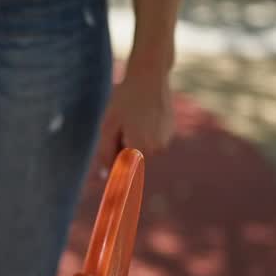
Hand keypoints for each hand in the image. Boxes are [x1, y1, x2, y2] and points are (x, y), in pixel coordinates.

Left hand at [95, 61, 174, 175]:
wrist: (150, 76)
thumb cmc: (124, 100)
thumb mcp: (108, 126)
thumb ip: (105, 153)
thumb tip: (105, 177)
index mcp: (141, 150)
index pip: (125, 173)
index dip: (118, 182)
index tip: (115, 200)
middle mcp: (157, 150)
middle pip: (133, 162)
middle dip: (122, 152)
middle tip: (120, 129)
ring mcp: (166, 141)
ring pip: (142, 151)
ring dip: (133, 142)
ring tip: (132, 118)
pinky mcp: (170, 132)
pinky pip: (151, 141)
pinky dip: (143, 133)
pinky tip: (142, 114)